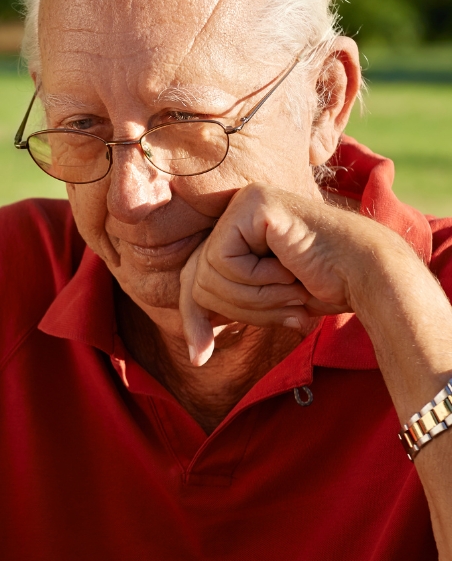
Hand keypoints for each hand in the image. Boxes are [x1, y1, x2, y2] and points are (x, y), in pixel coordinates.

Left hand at [178, 183, 396, 364]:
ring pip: (208, 274)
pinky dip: (257, 279)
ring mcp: (243, 202)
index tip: (200, 358)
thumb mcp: (263, 304)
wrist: (368, 276)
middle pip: (196, 278)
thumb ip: (227, 308)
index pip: (193, 279)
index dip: (194, 319)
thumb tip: (192, 352)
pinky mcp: (251, 203)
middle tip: (283, 307)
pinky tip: (289, 269)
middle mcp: (236, 210)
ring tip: (291, 287)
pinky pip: (224, 260)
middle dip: (236, 309)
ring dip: (253, 297)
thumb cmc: (324, 288)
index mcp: (237, 231)